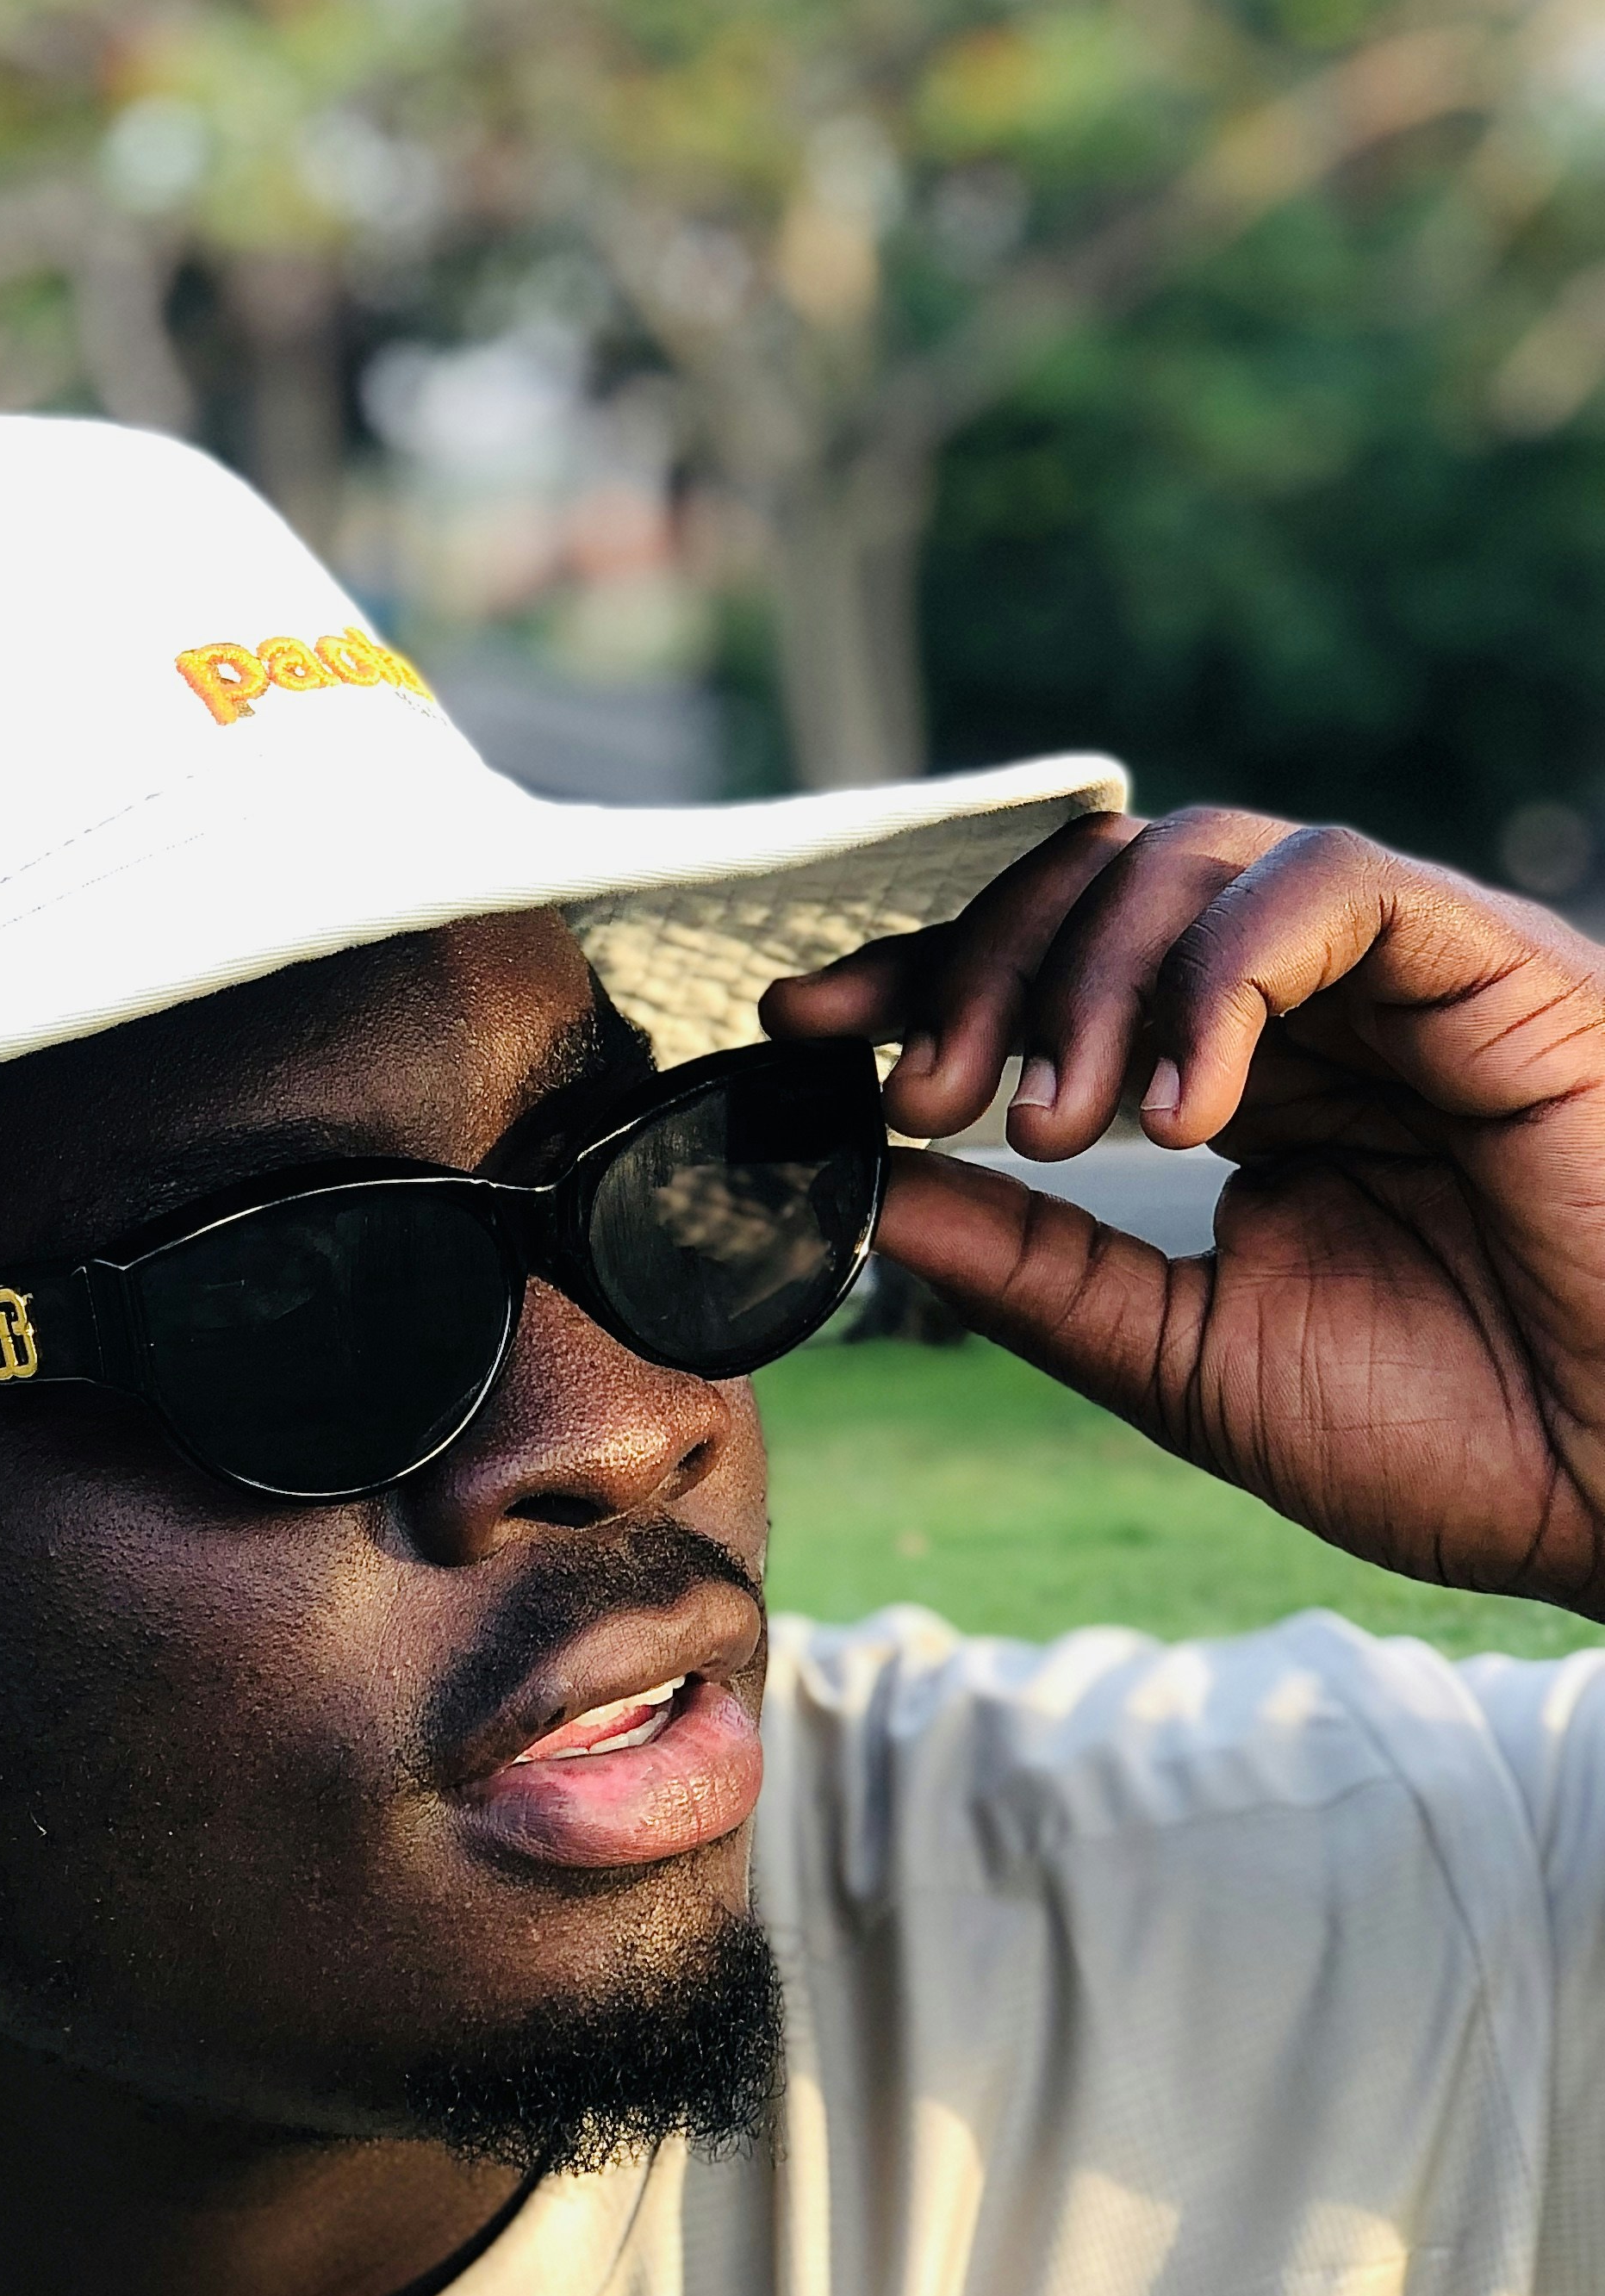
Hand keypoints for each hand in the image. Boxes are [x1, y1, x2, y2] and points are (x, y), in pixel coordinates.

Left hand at [760, 808, 1604, 1615]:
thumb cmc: (1458, 1439)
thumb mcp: (1188, 1356)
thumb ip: (1038, 1270)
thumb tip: (876, 1191)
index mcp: (1247, 1088)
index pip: (1054, 974)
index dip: (919, 977)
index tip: (798, 1027)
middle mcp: (1317, 1010)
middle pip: (1103, 882)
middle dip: (979, 970)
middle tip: (922, 1092)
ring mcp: (1405, 975)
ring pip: (1200, 856)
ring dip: (1090, 973)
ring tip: (1059, 1121)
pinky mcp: (1496, 962)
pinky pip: (1331, 880)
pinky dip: (1224, 970)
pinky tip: (1185, 1106)